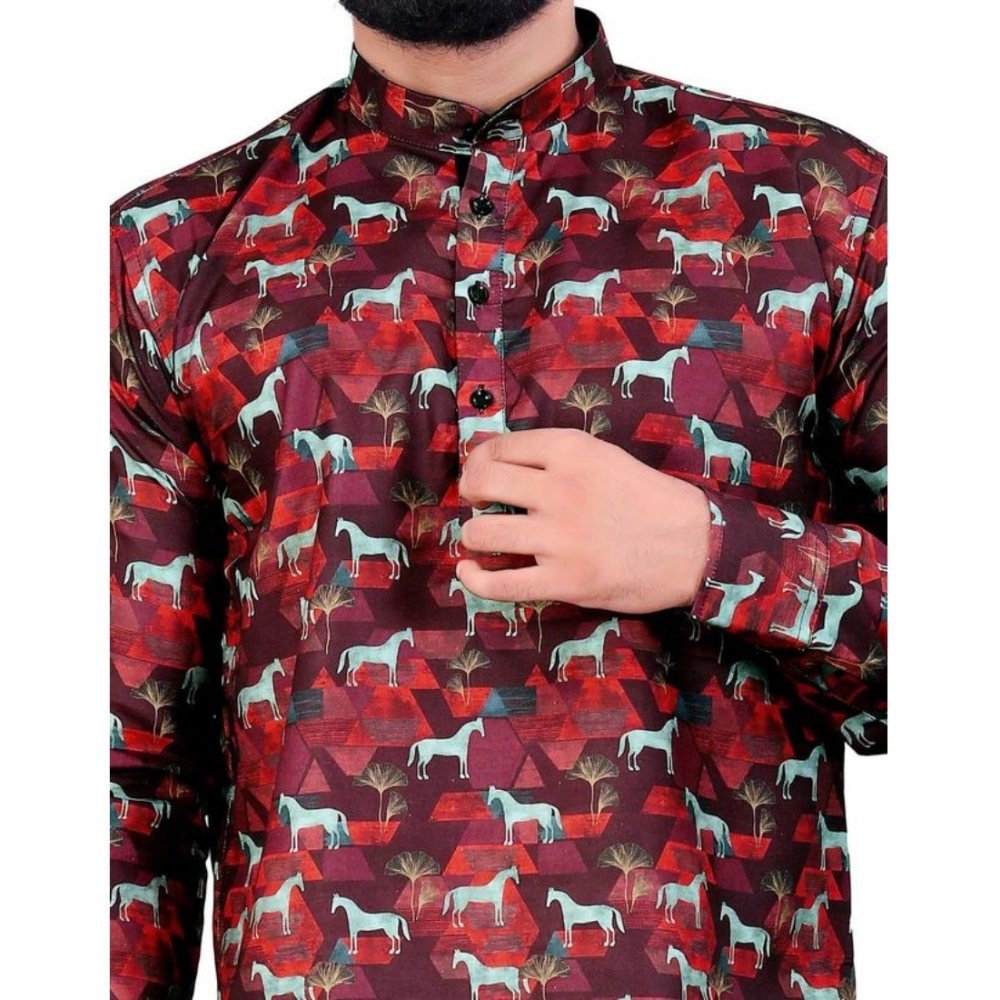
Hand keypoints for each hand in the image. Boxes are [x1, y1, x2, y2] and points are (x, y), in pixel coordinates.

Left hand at [455, 427, 712, 613]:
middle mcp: (561, 489)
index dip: (477, 461)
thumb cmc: (648, 500)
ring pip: (481, 532)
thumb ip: (556, 457)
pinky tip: (470, 572)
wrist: (694, 546)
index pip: (499, 447)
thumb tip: (497, 463)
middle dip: (469, 492)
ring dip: (472, 536)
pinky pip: (500, 584)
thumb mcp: (604, 457)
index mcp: (572, 452)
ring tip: (482, 539)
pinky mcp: (565, 581)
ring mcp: (561, 538)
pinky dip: (474, 580)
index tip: (480, 474)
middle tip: (477, 502)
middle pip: (482, 483)